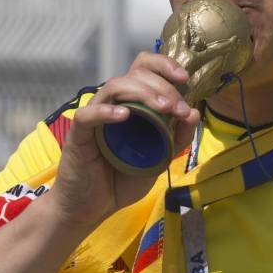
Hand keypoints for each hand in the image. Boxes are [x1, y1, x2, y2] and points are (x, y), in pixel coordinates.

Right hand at [49, 53, 201, 229]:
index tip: (185, 78)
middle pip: (135, 74)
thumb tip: (193, 112)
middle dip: (163, 85)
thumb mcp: (159, 158)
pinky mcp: (78, 134)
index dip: (165, 65)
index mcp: (132, 103)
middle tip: (178, 108)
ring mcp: (95, 116)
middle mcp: (113, 104)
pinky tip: (125, 116)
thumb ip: (176, 137)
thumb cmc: (123, 179)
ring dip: (144, 93)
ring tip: (163, 108)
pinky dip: (106, 112)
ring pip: (115, 86)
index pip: (145, 68)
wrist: (92, 207)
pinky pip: (88, 114)